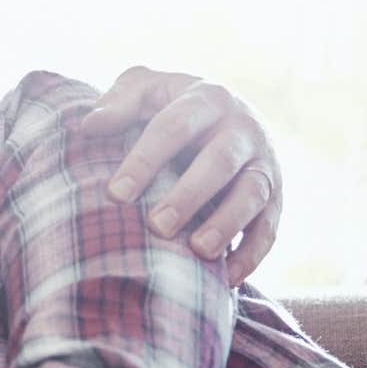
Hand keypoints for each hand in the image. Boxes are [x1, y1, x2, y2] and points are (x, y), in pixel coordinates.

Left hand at [77, 66, 282, 284]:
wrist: (227, 114)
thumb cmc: (171, 106)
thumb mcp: (147, 90)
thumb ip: (120, 103)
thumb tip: (90, 125)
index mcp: (206, 98)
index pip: (173, 128)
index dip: (144, 161)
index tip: (116, 194)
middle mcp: (242, 129)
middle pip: (219, 162)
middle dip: (189, 195)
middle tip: (157, 226)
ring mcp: (263, 163)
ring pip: (252, 194)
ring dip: (227, 224)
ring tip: (198, 251)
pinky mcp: (276, 197)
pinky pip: (269, 228)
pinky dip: (252, 254)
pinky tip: (228, 277)